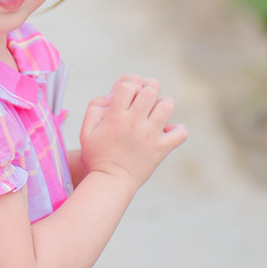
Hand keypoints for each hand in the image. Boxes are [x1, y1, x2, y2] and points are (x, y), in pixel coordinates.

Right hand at [78, 75, 186, 191]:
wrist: (110, 182)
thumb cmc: (97, 154)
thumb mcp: (86, 129)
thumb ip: (95, 107)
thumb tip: (113, 95)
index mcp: (116, 116)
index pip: (128, 85)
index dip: (128, 85)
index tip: (126, 97)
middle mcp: (134, 123)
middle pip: (150, 90)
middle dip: (147, 90)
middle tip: (143, 102)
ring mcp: (150, 136)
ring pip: (167, 105)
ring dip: (162, 105)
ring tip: (155, 114)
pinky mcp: (161, 149)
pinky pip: (180, 132)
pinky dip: (177, 130)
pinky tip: (166, 132)